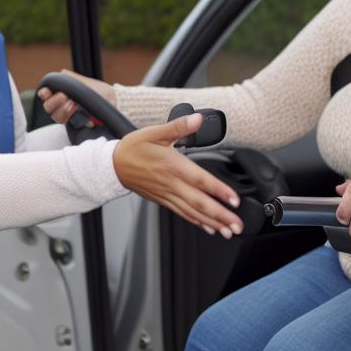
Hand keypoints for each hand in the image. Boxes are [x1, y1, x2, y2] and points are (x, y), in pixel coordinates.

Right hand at [37, 70, 115, 124]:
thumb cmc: (99, 90)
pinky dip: (78, 121)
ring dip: (63, 111)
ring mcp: (69, 115)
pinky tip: (87, 118)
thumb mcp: (86, 82)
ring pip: (57, 117)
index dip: (44, 94)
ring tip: (74, 105)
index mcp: (61, 92)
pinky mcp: (78, 124)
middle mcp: (62, 105)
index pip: (45, 94)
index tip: (47, 91)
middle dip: (54, 102)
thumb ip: (73, 78)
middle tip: (65, 97)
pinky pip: (72, 126)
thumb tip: (63, 73)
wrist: (114, 101)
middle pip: (48, 108)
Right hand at [113, 114, 243, 237]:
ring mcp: (167, 194)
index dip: (218, 191)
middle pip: (200, 202)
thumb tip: (197, 118)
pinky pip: (182, 213)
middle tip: (236, 225)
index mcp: (173, 165)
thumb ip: (178, 126)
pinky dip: (196, 222)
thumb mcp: (155, 132)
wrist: (113, 166)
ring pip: (192, 212)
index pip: (200, 180)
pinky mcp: (163, 200)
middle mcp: (172, 183)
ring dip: (212, 223)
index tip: (234, 200)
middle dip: (220, 216)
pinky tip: (208, 228)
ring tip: (228, 232)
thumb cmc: (134, 148)